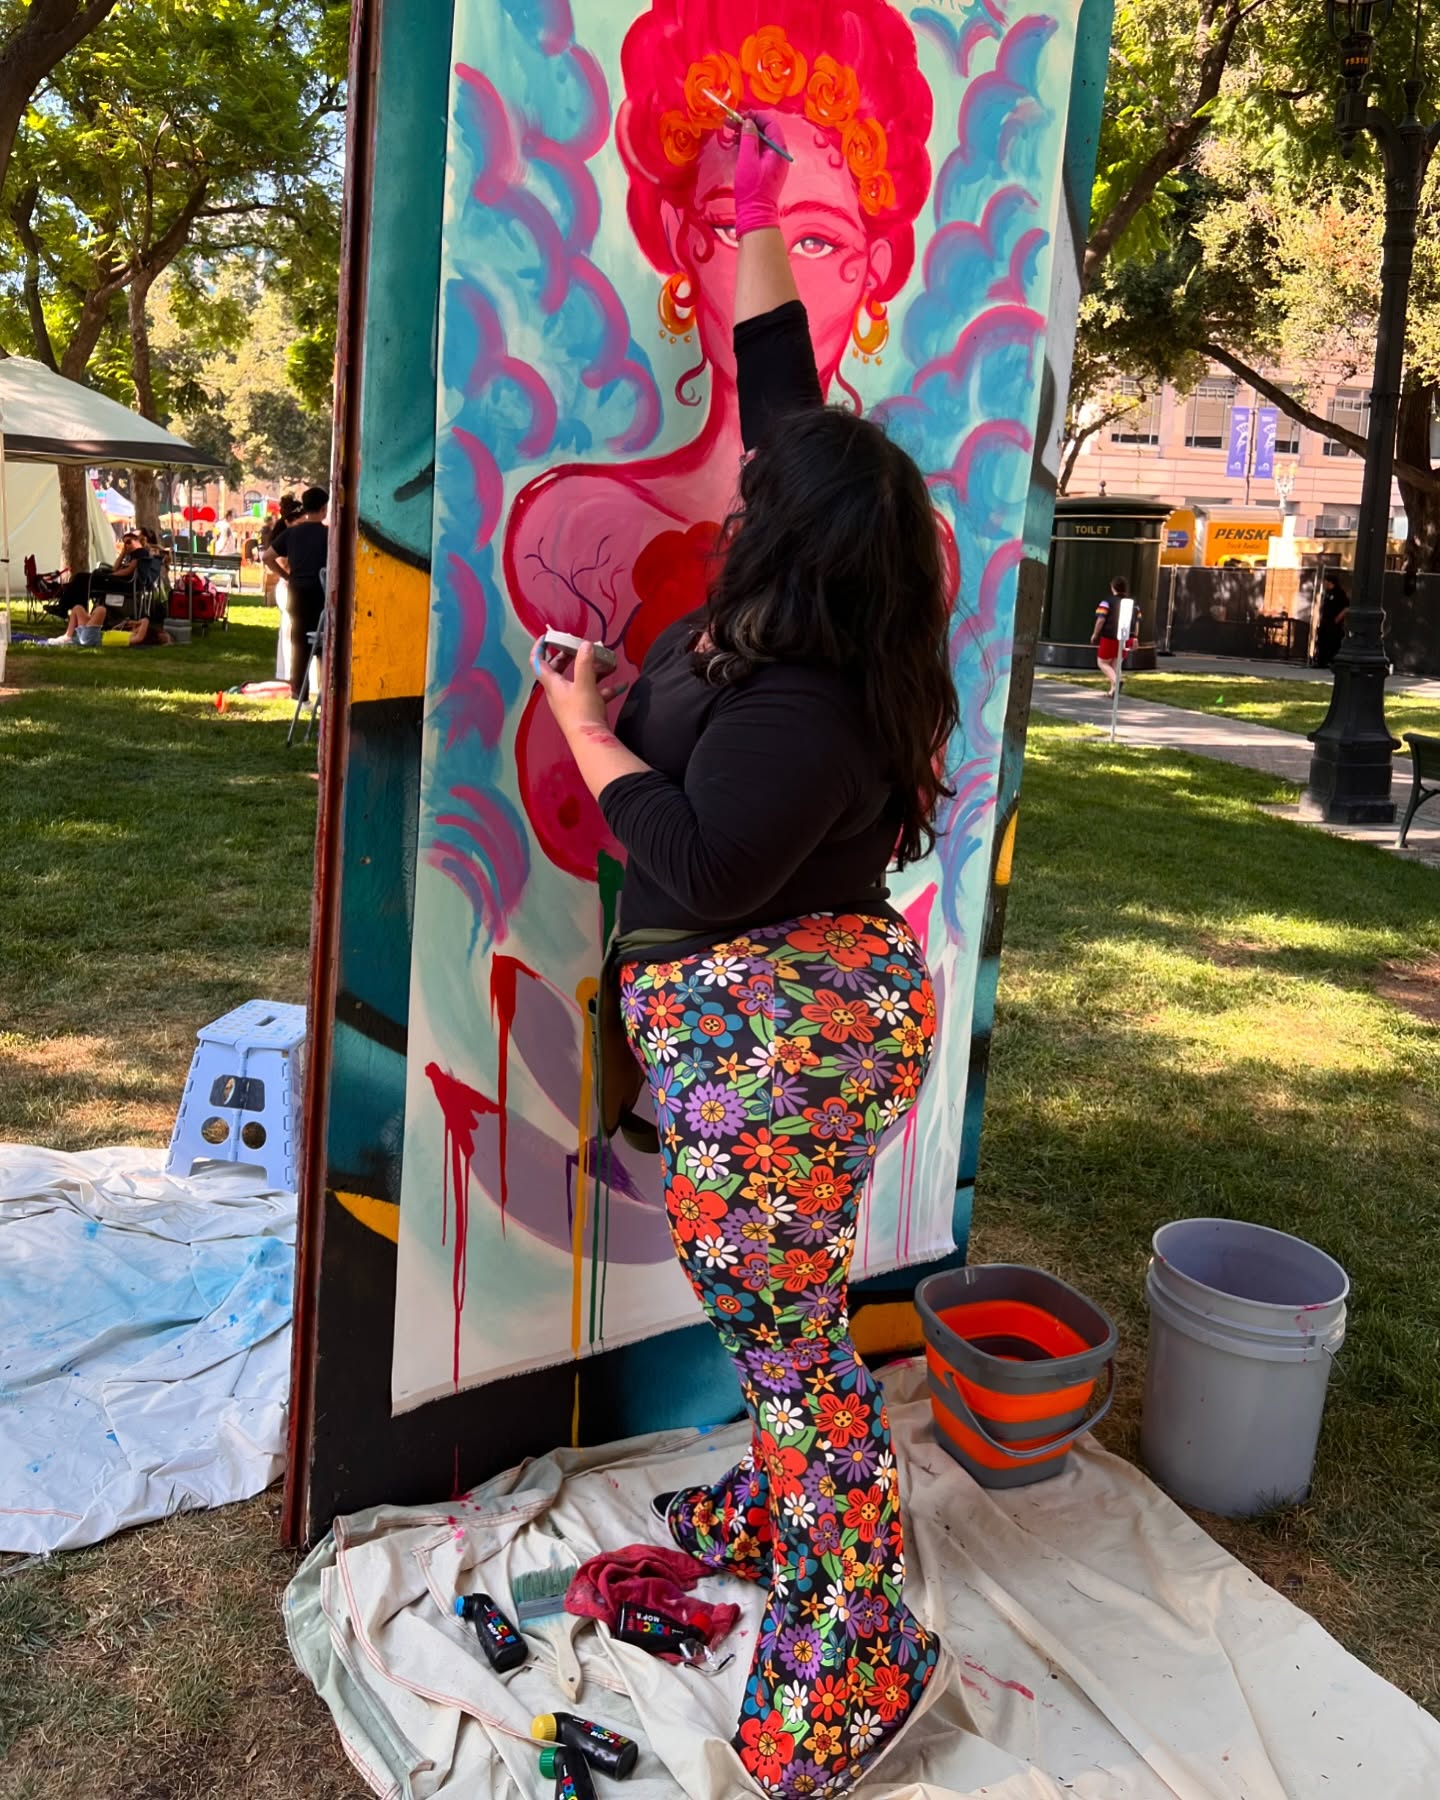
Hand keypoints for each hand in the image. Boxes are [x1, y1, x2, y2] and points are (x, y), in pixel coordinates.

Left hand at [531, 636, 627, 739]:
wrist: (591, 741)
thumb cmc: (582, 711)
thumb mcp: (584, 683)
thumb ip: (585, 662)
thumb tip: (585, 644)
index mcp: (553, 684)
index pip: (538, 662)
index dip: (540, 647)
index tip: (548, 635)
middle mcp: (559, 692)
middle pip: (558, 669)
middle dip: (569, 656)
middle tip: (579, 647)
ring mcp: (571, 702)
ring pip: (579, 680)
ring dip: (593, 670)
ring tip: (608, 662)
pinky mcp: (585, 710)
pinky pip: (594, 694)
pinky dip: (605, 687)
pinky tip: (621, 684)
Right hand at [735, 109, 788, 234]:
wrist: (755, 214)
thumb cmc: (752, 190)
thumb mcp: (747, 160)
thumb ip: (748, 138)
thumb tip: (749, 123)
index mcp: (778, 150)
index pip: (770, 123)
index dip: (755, 116)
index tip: (741, 115)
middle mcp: (778, 154)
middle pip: (765, 130)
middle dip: (748, 124)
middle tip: (731, 123)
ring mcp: (773, 162)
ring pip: (760, 140)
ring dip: (746, 134)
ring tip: (731, 133)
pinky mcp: (766, 170)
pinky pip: (758, 151)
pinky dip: (747, 146)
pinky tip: (736, 146)